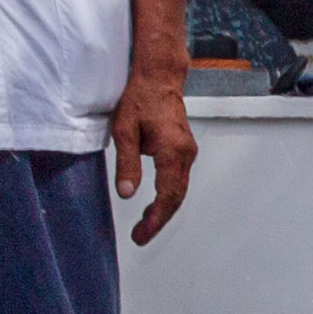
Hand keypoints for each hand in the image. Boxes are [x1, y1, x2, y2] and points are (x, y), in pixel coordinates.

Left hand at [112, 69, 196, 244]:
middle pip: (176, 197)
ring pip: (179, 190)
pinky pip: (179, 180)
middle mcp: (185, 153)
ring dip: (164, 209)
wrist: (159, 78)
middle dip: (159, 219)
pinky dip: (168, 195)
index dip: (155, 218)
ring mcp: (188, 151)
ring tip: (144, 224)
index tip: (142, 234)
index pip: (167, 194)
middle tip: (140, 235)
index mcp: (172, 150)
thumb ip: (127, 164)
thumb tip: (127, 193)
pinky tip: (153, 203)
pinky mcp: (185, 150)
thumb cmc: (140, 98)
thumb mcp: (124, 131)